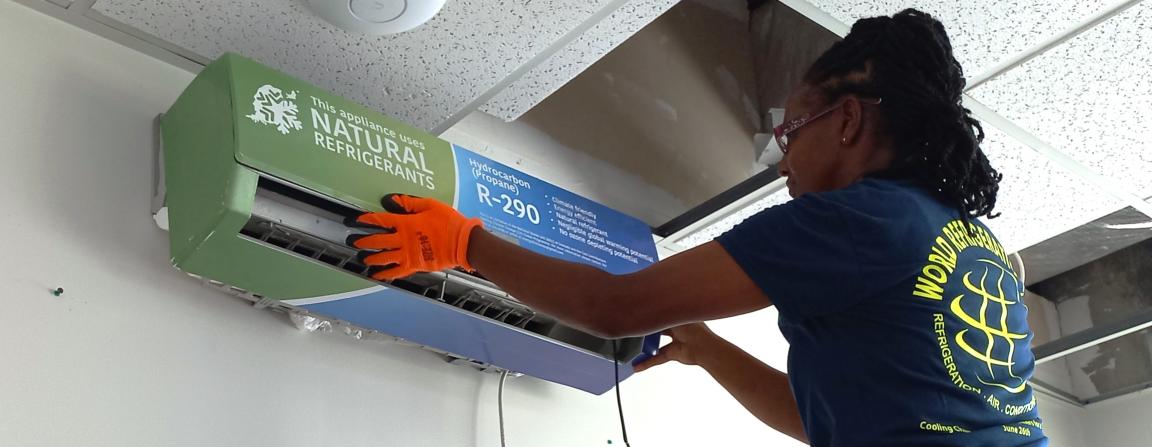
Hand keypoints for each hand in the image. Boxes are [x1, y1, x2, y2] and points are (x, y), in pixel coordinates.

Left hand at [346, 194, 482, 280]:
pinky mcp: (414, 265)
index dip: (366, 220)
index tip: (355, 221)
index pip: (380, 220)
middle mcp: (403, 240)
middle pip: (377, 241)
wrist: (463, 241)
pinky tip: (375, 275)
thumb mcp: (430, 205)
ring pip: (383, 258)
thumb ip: (409, 203)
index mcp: (406, 223)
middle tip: (352, 241)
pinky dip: (384, 274)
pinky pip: (395, 271)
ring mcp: (407, 254)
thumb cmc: (449, 221)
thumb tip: (390, 200)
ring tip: (362, 258)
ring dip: (371, 258)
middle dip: (363, 241)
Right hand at [633, 322, 719, 371]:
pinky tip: (637, 367)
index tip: (638, 315)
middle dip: (646, 330)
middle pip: (657, 329)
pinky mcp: (672, 354)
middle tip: (633, 330)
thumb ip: (658, 315)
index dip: (651, 315)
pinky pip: (657, 358)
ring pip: (655, 345)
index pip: (662, 314)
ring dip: (644, 347)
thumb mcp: (672, 317)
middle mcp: (676, 329)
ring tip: (632, 347)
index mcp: (678, 317)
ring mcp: (674, 342)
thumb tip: (647, 309)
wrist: (704, 347)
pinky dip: (647, 362)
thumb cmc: (693, 328)